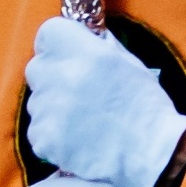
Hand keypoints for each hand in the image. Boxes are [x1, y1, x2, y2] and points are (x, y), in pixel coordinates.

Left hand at [24, 18, 185, 186]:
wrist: (149, 154)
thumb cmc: (145, 107)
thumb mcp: (129, 63)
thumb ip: (100, 46)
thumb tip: (84, 36)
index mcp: (87, 52)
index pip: (48, 32)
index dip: (55, 44)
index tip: (63, 54)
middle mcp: (64, 76)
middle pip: (36, 67)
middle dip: (50, 77)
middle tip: (73, 91)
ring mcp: (51, 108)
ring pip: (36, 102)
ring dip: (51, 108)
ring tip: (81, 121)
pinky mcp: (44, 138)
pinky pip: (37, 130)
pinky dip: (51, 136)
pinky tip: (76, 140)